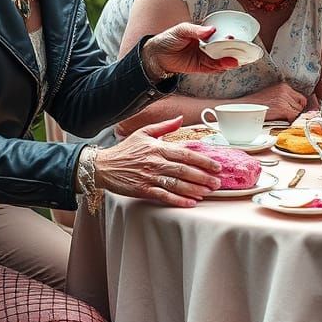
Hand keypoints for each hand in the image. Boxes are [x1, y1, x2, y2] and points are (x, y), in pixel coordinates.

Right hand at [94, 116, 221, 207]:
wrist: (104, 165)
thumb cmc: (125, 150)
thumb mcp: (144, 132)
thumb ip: (164, 127)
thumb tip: (180, 118)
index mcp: (158, 147)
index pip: (186, 153)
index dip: (203, 160)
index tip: (216, 166)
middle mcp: (156, 162)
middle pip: (185, 170)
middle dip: (203, 177)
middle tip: (217, 182)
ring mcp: (150, 177)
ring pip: (177, 184)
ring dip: (195, 189)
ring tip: (208, 192)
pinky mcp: (143, 190)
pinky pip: (164, 196)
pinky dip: (179, 201)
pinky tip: (190, 203)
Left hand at [143, 24, 238, 77]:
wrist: (156, 54)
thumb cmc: (169, 38)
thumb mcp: (181, 30)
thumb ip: (196, 30)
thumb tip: (210, 30)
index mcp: (204, 34)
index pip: (219, 35)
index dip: (228, 36)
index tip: (233, 37)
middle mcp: (206, 45)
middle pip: (222, 48)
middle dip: (231, 50)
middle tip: (238, 50)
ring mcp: (204, 56)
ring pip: (219, 59)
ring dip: (227, 61)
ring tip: (234, 61)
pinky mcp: (200, 67)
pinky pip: (212, 68)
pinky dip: (219, 68)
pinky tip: (225, 67)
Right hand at [244, 82, 306, 122]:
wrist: (246, 107)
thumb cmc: (257, 104)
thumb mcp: (272, 95)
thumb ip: (284, 98)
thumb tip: (296, 107)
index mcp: (283, 86)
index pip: (300, 97)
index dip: (298, 106)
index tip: (295, 111)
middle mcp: (285, 90)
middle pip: (301, 105)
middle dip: (296, 112)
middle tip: (288, 117)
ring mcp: (284, 99)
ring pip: (298, 111)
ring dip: (293, 117)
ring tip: (284, 119)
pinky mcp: (282, 108)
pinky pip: (294, 116)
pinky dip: (290, 121)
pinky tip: (283, 121)